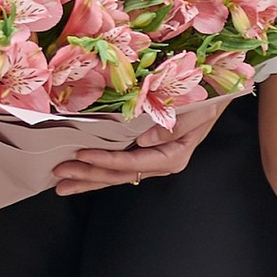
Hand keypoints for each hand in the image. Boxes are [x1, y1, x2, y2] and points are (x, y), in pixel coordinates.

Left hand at [49, 93, 224, 196]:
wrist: (216, 93)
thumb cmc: (208, 99)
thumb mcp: (198, 110)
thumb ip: (173, 126)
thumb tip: (144, 141)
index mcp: (172, 156)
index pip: (132, 163)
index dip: (106, 161)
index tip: (81, 156)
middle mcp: (160, 162)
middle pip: (119, 174)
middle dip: (88, 175)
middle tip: (60, 174)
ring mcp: (152, 159)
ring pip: (116, 174)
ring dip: (88, 179)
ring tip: (62, 183)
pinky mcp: (146, 152)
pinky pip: (119, 165)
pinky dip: (98, 169)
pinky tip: (79, 174)